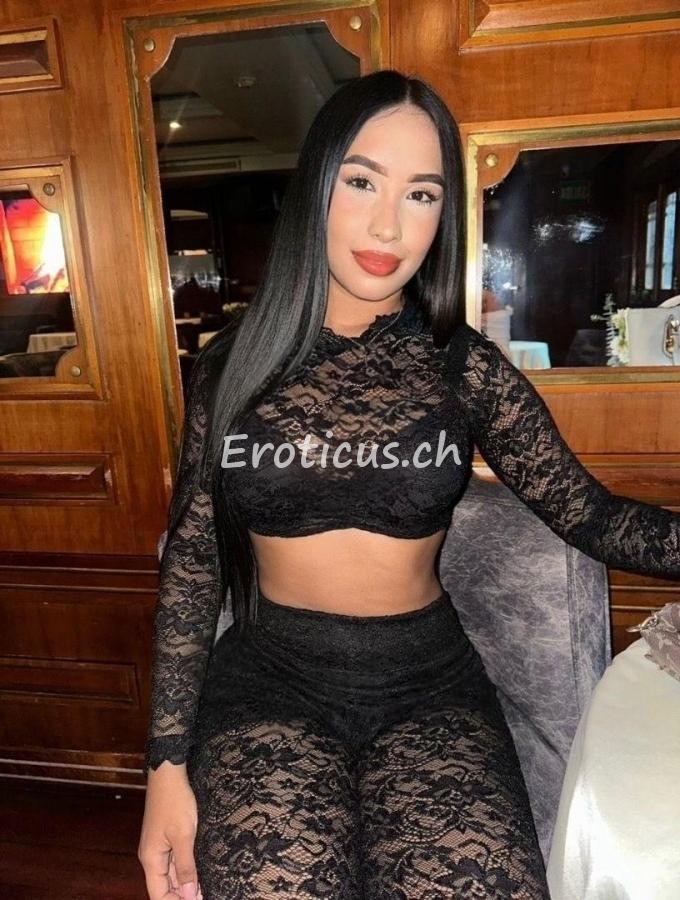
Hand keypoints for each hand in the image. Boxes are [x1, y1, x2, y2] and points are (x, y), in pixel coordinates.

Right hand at [138, 762, 202, 899]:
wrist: (168, 774)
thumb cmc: (175, 801)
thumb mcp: (184, 835)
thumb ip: (186, 866)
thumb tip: (188, 895)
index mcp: (151, 860)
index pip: (159, 895)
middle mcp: (152, 857)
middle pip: (165, 887)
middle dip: (183, 895)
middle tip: (206, 895)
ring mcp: (158, 847)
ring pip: (171, 874)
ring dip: (186, 883)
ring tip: (206, 890)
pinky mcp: (166, 838)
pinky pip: (174, 861)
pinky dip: (186, 869)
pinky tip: (199, 873)